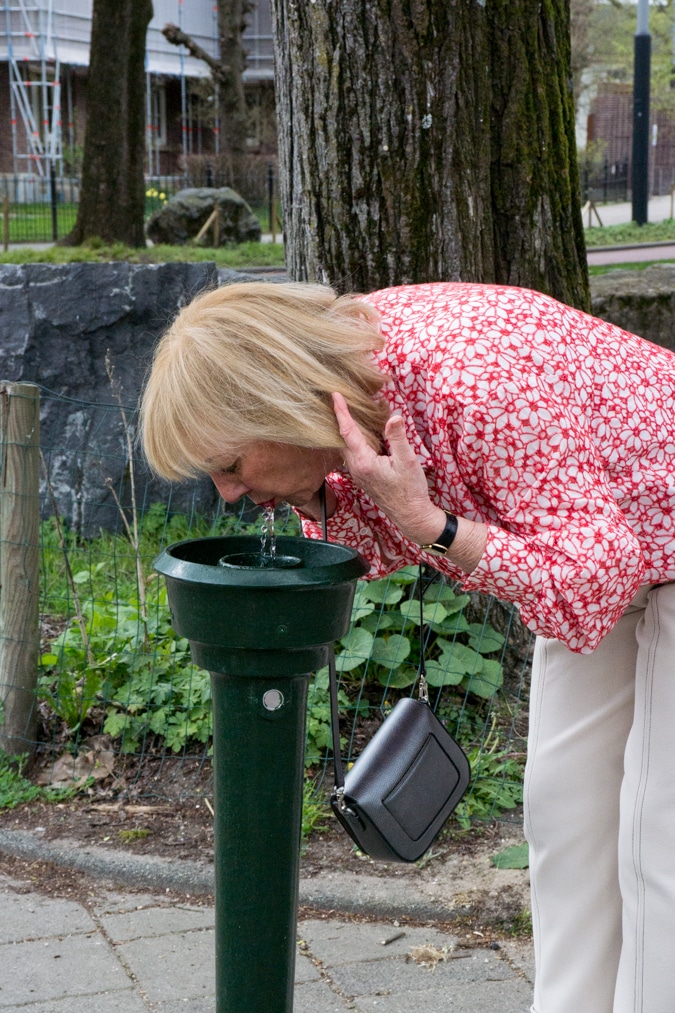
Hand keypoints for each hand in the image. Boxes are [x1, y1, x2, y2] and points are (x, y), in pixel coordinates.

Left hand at [332, 392, 445, 544]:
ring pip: (345, 446)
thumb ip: (398, 438)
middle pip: (341, 438)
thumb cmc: (411, 490)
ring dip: (345, 429)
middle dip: (339, 417)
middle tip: (338, 398)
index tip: (335, 395)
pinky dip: (352, 439)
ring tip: (346, 411)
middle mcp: (356, 468)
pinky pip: (352, 453)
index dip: (341, 411)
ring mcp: (358, 473)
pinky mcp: (363, 476)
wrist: (411, 515)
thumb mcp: (408, 461)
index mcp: (364, 462)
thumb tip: (393, 417)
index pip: (347, 432)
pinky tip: (360, 432)